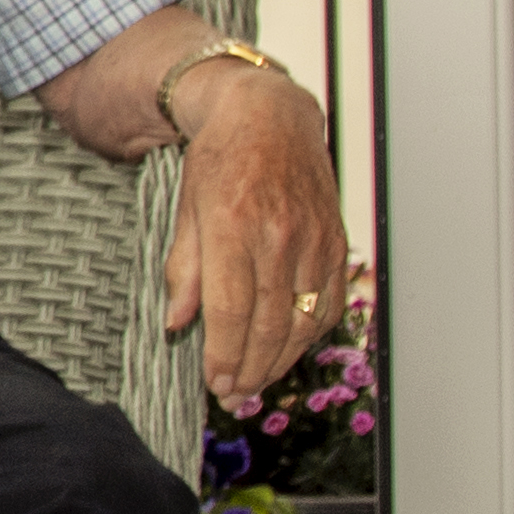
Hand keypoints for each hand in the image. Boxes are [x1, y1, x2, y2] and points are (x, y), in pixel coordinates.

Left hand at [158, 64, 356, 406]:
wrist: (269, 116)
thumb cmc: (219, 160)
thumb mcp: (186, 209)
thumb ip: (183, 271)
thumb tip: (177, 324)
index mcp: (233, 226)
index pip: (230, 311)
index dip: (224, 356)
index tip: (215, 384)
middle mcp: (278, 235)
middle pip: (268, 325)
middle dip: (250, 370)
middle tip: (234, 396)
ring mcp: (313, 239)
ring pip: (303, 321)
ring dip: (281, 362)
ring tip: (258, 383)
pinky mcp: (336, 241)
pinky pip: (330, 302)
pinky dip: (312, 334)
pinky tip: (291, 350)